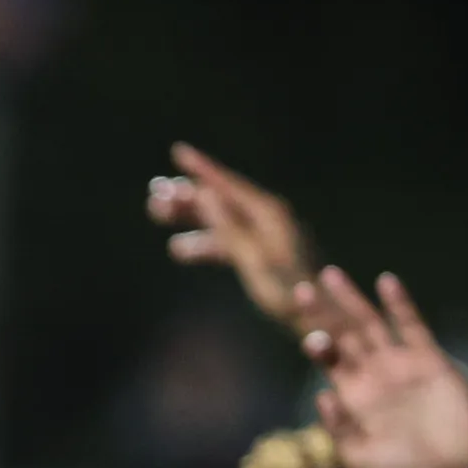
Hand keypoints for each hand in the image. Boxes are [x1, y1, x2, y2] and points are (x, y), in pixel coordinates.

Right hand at [147, 143, 317, 335]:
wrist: (314, 317)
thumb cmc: (285, 289)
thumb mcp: (252, 257)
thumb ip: (227, 226)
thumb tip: (204, 193)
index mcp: (266, 212)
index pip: (226, 184)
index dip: (201, 168)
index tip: (178, 150)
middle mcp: (266, 216)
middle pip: (220, 199)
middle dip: (187, 196)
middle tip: (154, 195)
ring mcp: (264, 234)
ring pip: (220, 219)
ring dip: (190, 217)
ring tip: (158, 215)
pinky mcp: (261, 253)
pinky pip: (225, 239)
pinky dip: (202, 240)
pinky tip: (179, 249)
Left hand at [298, 267, 467, 467]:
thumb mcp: (360, 458)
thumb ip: (338, 429)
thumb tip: (321, 396)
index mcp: (353, 394)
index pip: (328, 361)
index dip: (316, 345)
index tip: (309, 337)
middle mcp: (372, 373)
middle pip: (343, 335)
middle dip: (323, 313)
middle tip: (302, 289)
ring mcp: (399, 363)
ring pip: (370, 324)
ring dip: (352, 300)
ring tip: (331, 276)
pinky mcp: (429, 359)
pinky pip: (411, 326)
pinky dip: (399, 305)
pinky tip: (386, 283)